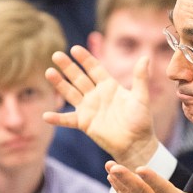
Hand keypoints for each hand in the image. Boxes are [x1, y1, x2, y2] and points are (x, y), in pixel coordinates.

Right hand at [43, 46, 159, 168]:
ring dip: (60, 84)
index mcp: (109, 86)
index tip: (74, 49)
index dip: (85, 59)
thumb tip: (145, 57)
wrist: (136, 143)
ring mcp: (89, 108)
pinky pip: (68, 120)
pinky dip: (57, 119)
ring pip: (70, 93)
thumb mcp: (141, 97)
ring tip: (49, 72)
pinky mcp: (84, 123)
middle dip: (68, 67)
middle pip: (79, 77)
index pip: (94, 68)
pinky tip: (46, 116)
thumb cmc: (141, 120)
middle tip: (56, 55)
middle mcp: (96, 95)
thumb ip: (140, 78)